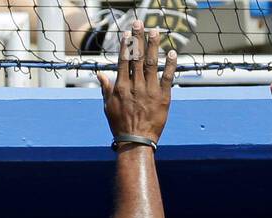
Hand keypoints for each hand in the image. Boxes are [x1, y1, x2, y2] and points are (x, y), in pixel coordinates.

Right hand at [99, 24, 175, 143]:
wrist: (136, 141)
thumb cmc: (120, 125)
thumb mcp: (108, 106)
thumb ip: (106, 88)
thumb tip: (100, 74)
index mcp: (121, 86)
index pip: (123, 60)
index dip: (126, 45)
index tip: (127, 33)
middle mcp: (135, 86)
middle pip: (137, 57)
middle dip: (138, 38)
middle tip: (140, 23)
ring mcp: (149, 91)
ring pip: (152, 63)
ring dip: (153, 46)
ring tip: (155, 32)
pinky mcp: (162, 98)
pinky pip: (166, 78)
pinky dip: (170, 65)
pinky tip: (172, 53)